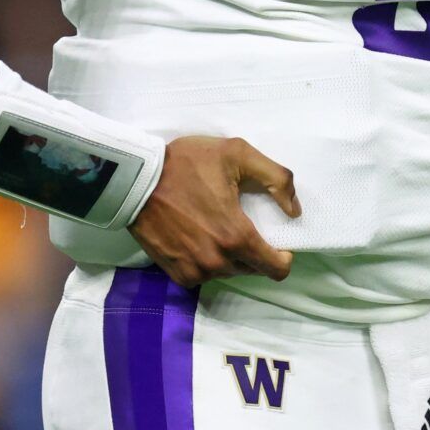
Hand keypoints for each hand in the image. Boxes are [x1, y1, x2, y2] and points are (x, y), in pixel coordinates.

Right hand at [130, 136, 300, 285]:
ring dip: (230, 257)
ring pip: (227, 272)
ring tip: (217, 227)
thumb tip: (294, 211)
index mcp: (237, 237)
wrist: (136, 179)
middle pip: (252, 269)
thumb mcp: (238, 154)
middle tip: (241, 224)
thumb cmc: (187, 163)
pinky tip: (198, 237)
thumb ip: (277, 179)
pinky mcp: (175, 273)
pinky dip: (206, 261)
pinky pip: (203, 275)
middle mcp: (217, 262)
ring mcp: (194, 271)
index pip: (276, 269)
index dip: (283, 256)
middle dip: (255, 252)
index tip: (277, 241)